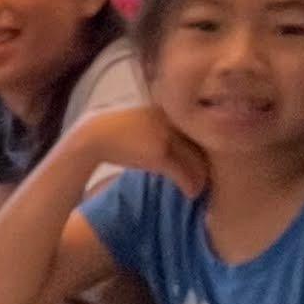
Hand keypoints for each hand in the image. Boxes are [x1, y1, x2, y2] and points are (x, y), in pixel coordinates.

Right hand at [62, 100, 211, 194]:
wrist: (93, 137)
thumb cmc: (116, 133)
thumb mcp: (143, 125)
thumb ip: (163, 130)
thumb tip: (177, 146)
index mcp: (170, 109)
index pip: (196, 131)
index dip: (203, 150)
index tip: (206, 164)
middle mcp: (171, 119)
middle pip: (199, 144)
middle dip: (206, 164)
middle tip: (209, 180)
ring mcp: (166, 135)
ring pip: (194, 159)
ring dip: (200, 178)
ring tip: (201, 190)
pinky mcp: (158, 153)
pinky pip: (181, 171)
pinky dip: (188, 184)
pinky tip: (191, 193)